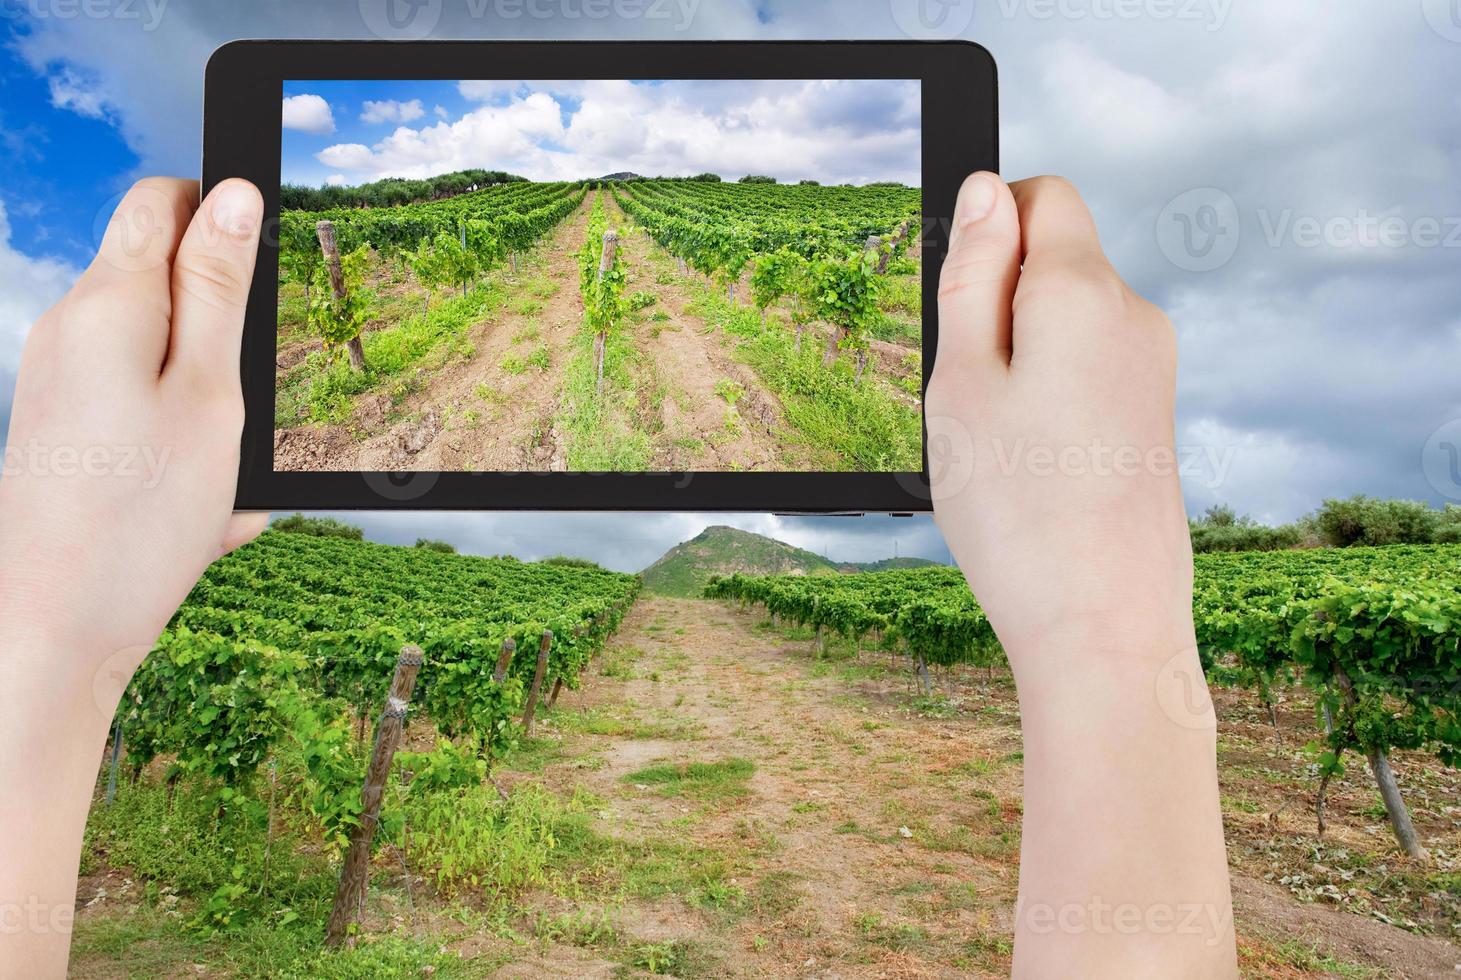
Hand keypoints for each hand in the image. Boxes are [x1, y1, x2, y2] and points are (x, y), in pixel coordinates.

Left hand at [0, 177, 266, 977]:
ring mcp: (60, 382)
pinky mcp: (64, 429)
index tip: (261, 269)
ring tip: (224, 477)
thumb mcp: (211, 394)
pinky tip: (199, 508)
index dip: (217, 211)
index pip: (158, 199)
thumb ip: (220, 290)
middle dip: (224, 332)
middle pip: (162, 282)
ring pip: (161, 358)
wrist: (53, 628)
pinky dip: (181, 445)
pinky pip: (141, 413)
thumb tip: (232, 196)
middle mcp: (70, 331)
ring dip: (211, 403)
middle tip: (250, 406)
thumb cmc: (140, 518)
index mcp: (109, 305)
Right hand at [929, 174, 1235, 978]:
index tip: (958, 302)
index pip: (1042, 193)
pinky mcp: (1155, 412)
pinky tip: (1034, 463)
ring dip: (1023, 354)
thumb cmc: (1018, 512)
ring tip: (1001, 441)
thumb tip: (986, 187)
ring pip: (1069, 317)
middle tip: (968, 393)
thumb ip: (972, 276)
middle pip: (1056, 257)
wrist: (1104, 625)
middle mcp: (1134, 313)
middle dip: (1001, 300)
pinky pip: (1092, 365)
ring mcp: (1153, 365)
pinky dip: (1053, 392)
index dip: (989, 227)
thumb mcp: (960, 383)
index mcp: (1082, 291)